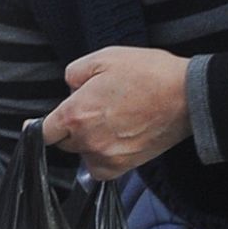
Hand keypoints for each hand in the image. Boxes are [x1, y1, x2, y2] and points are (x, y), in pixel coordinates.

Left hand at [40, 46, 191, 178]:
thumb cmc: (147, 74)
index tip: (39, 125)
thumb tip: (70, 89)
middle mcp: (87, 140)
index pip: (42, 131)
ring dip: (88, 143)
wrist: (188, 96)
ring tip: (108, 123)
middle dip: (71, 128)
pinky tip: (112, 142)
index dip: (40, 127)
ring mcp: (106, 155)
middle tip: (93, 110)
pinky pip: (100, 170)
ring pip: (82, 154)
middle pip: (64, 142)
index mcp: (74, 114)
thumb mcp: (102, 58)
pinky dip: (101, 159)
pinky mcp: (126, 166)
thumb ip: (73, 74)